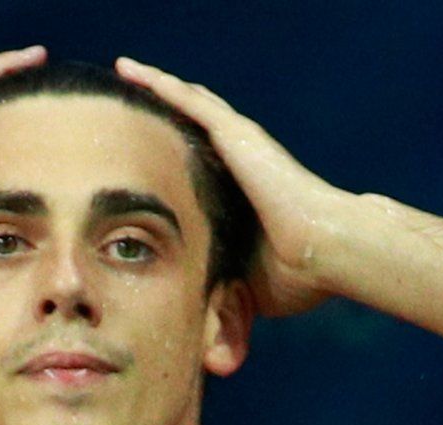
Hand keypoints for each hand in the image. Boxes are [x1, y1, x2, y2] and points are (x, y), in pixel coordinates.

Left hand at [116, 57, 349, 315]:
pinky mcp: (237, 135)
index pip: (192, 169)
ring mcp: (239, 145)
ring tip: (123, 72)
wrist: (325, 252)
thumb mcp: (238, 282)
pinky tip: (133, 72)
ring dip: (155, 87)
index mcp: (237, 194)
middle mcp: (238, 162)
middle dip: (155, 116)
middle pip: (188, 130)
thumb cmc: (295, 276)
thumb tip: (202, 333)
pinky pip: (192, 101)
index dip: (163, 160)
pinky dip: (162, 84)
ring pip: (188, 105)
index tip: (130, 159)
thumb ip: (216, 288)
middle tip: (117, 107)